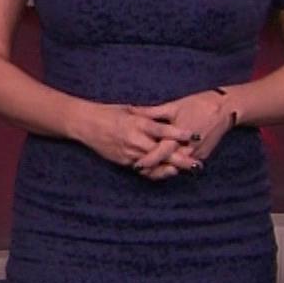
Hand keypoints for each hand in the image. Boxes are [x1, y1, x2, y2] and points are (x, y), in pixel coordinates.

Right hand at [68, 101, 195, 175]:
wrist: (85, 124)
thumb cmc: (108, 113)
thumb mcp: (130, 110)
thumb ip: (147, 115)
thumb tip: (165, 116)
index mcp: (136, 123)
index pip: (161, 130)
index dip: (178, 133)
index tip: (193, 135)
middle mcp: (134, 139)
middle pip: (161, 151)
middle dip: (180, 158)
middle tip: (197, 162)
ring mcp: (129, 152)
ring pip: (154, 163)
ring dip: (171, 167)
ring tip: (188, 170)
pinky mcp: (124, 162)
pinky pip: (143, 169)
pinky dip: (157, 171)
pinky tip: (169, 172)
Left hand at [127, 90, 237, 169]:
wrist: (226, 108)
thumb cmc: (198, 104)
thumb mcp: (174, 106)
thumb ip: (152, 113)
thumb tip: (133, 111)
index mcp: (179, 136)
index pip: (160, 153)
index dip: (147, 160)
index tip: (135, 164)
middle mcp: (189, 149)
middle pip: (168, 164)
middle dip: (153, 169)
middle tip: (139, 169)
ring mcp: (197, 154)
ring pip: (178, 167)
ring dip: (164, 168)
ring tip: (148, 169)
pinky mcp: (203, 156)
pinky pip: (187, 164)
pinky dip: (176, 165)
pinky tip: (165, 165)